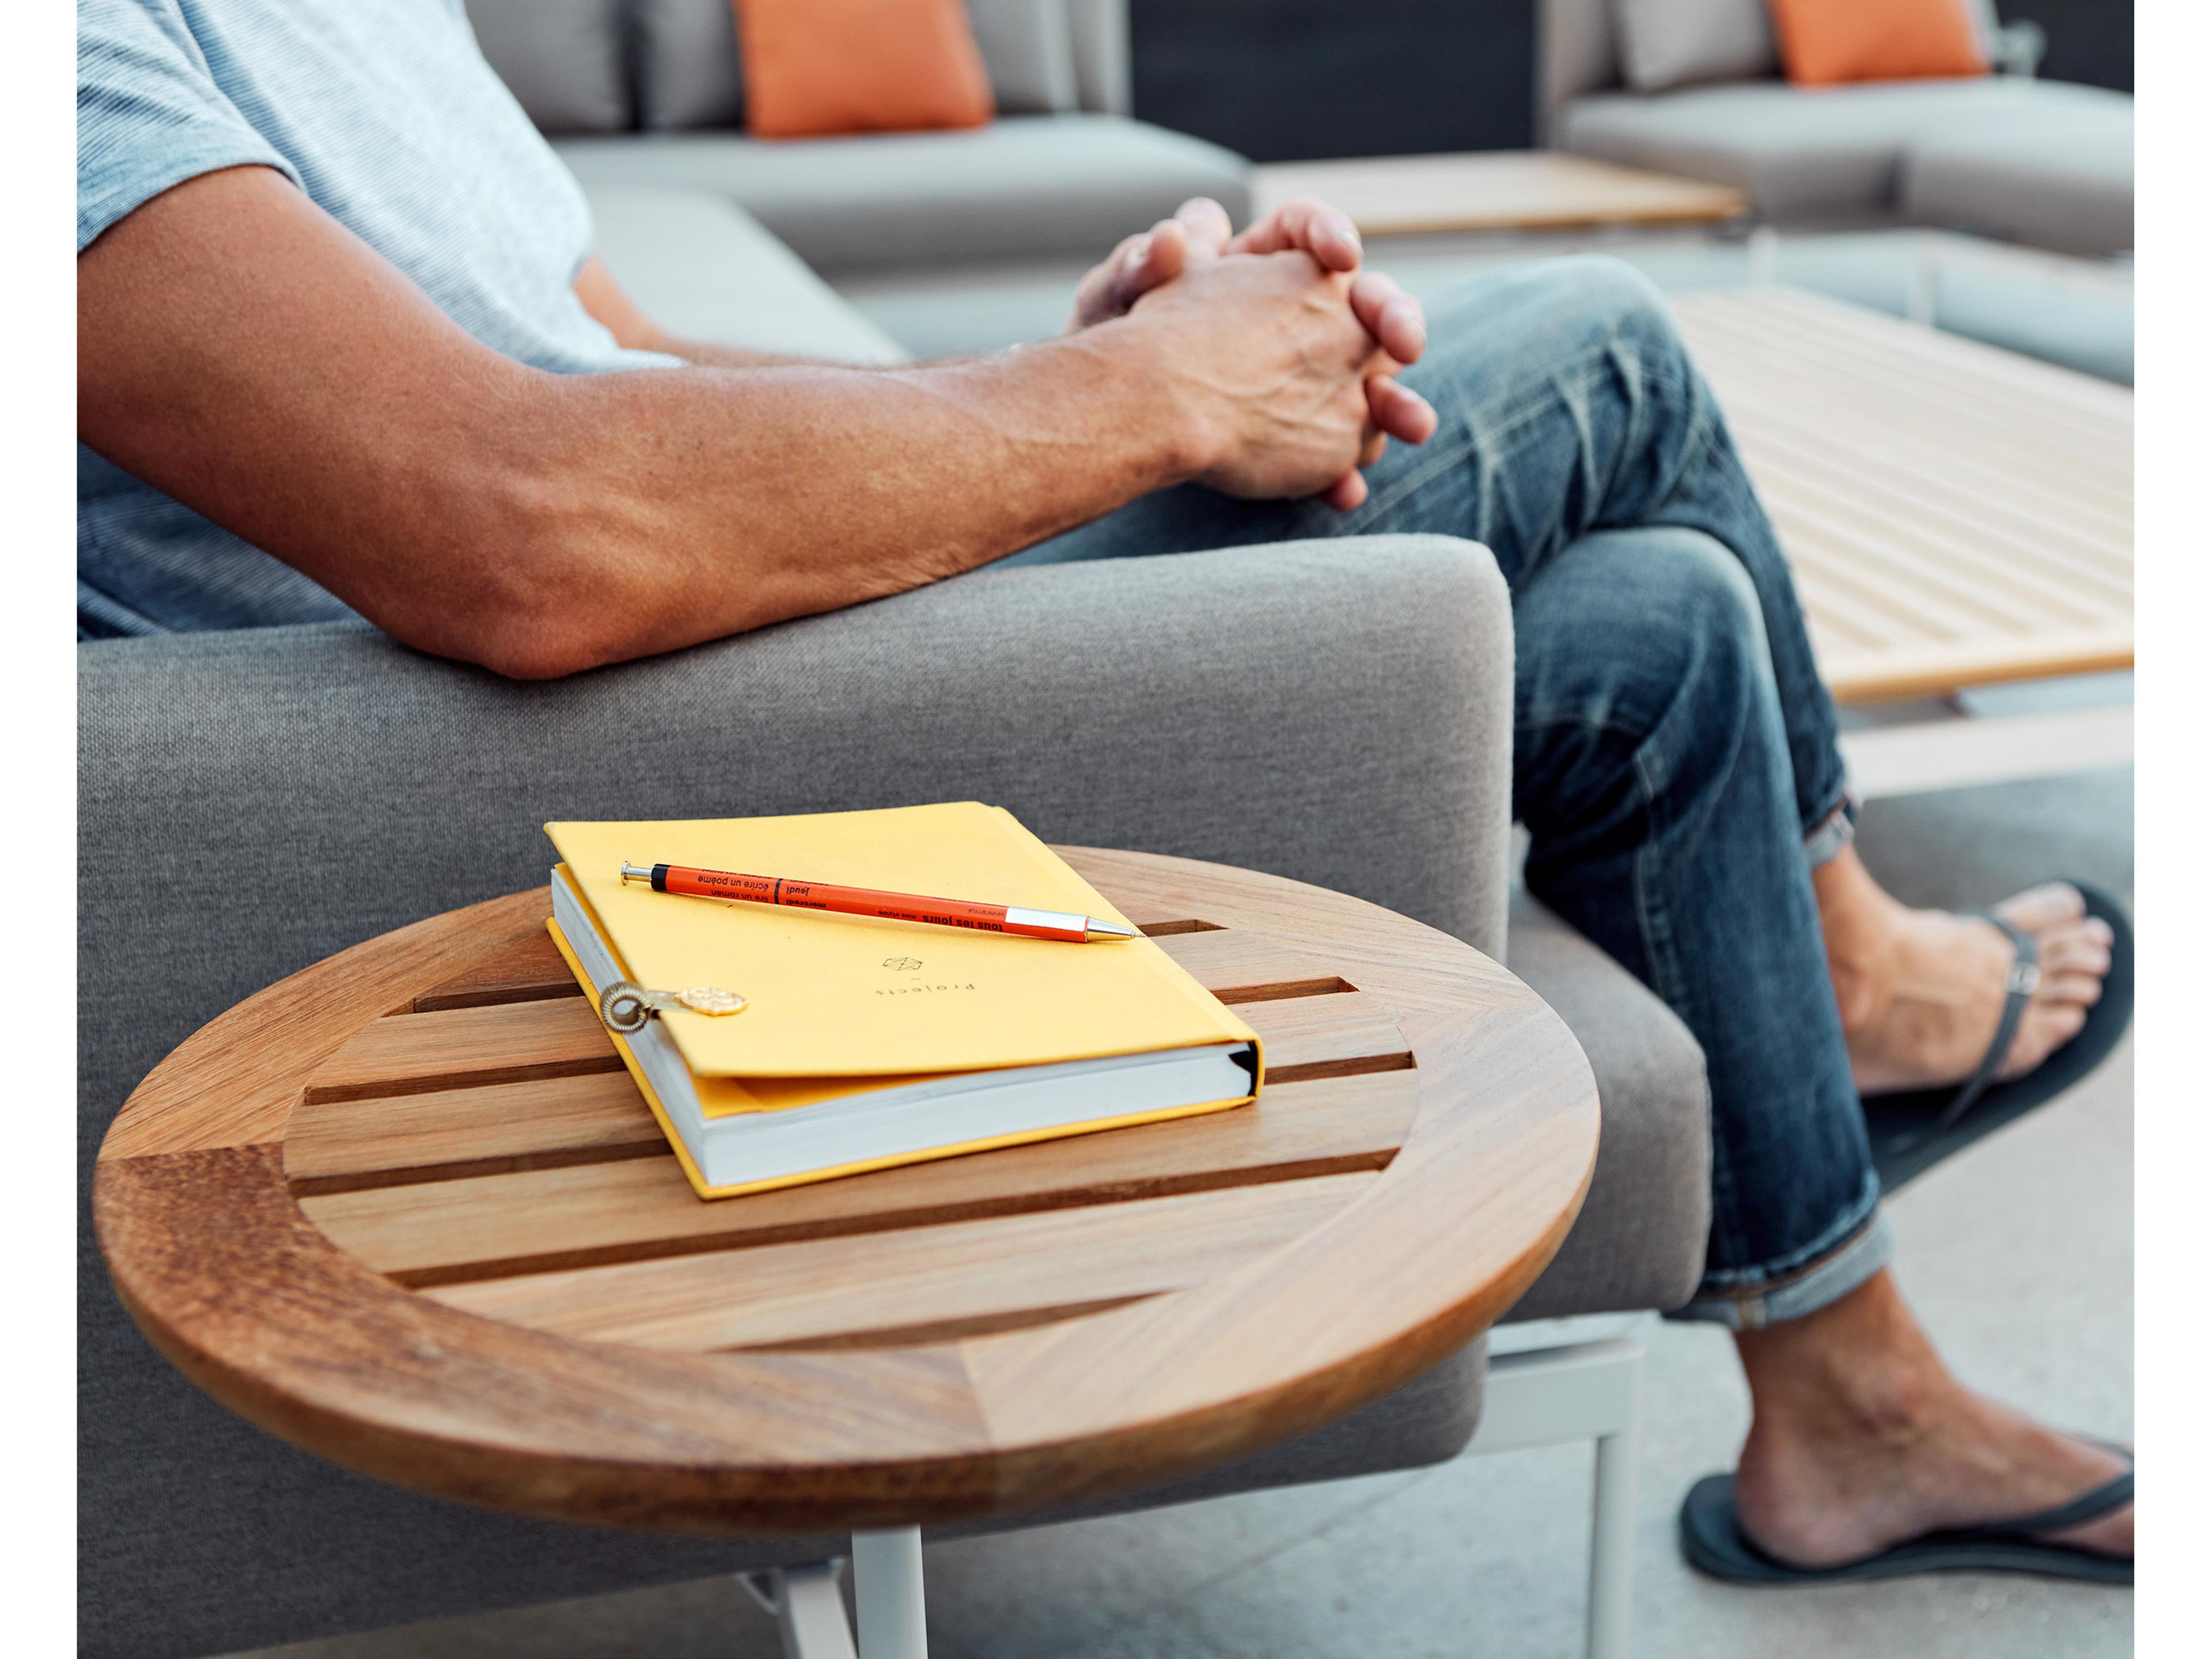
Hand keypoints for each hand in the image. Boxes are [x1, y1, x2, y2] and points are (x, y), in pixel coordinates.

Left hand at [1072, 196, 1433, 507]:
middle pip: (1366, 303)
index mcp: (1258, 262)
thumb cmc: (1114, 342)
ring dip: (1398, 407)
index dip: (1330, 235)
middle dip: (1396, 320)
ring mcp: (1310, 378)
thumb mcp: (1119, 298)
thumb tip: (1171, 239)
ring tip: (1413, 426)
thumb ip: (1143, 265)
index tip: (1341, 256)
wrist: (1110, 417)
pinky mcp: (1304, 436)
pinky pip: (1338, 452)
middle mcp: (1298, 313)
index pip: (1307, 229)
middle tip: (1406, 343)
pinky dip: (1342, 472)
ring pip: (1369, 384)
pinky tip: (1343, 493)